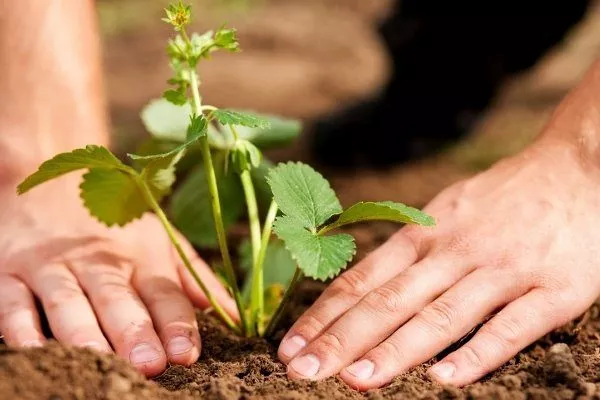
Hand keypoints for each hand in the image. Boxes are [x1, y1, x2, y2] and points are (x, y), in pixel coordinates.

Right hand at [0, 175, 236, 376]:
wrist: (54, 179)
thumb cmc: (117, 223)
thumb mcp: (162, 242)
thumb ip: (195, 279)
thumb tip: (234, 316)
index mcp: (141, 257)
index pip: (163, 293)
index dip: (177, 323)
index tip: (188, 353)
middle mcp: (100, 261)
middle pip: (118, 298)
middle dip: (135, 331)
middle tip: (150, 364)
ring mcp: (53, 265)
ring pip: (68, 301)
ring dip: (84, 332)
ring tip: (100, 362)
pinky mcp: (10, 271)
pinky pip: (12, 301)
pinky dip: (19, 324)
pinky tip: (32, 348)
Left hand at [277, 138, 599, 388]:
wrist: (578, 167)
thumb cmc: (503, 198)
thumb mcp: (446, 210)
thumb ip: (408, 249)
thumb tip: (361, 288)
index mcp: (426, 233)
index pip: (362, 279)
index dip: (323, 315)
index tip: (291, 346)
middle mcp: (456, 251)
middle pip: (390, 301)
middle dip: (342, 339)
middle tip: (302, 371)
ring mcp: (502, 270)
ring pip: (440, 316)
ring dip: (395, 350)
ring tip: (356, 380)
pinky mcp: (551, 290)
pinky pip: (510, 328)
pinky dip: (476, 354)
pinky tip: (443, 379)